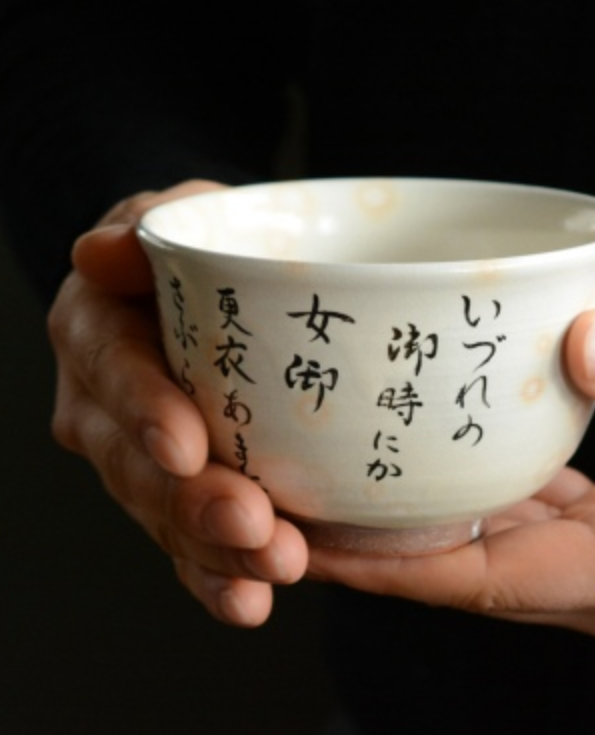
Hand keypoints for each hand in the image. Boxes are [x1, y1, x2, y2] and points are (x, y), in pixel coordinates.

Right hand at [49, 180, 307, 625]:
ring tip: (272, 568)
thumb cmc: (199, 251)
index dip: (144, 410)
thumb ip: (145, 231)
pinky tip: (248, 600)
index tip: (186, 446)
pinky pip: (185, 545)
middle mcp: (103, 404)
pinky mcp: (173, 495)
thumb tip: (101, 251)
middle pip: (136, 464)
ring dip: (215, 551)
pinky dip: (215, 577)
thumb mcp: (182, 219)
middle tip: (253, 526)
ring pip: (163, 516)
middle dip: (193, 501)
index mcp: (98, 332)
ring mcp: (135, 459)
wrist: (207, 294)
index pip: (113, 371)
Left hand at [310, 310, 594, 651]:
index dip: (393, 570)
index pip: (485, 583)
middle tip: (313, 506)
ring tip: (366, 483)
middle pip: (476, 573)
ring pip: (505, 550)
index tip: (315, 546)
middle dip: (391, 550)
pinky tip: (464, 461)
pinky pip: (542, 524)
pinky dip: (492, 500)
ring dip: (435, 525)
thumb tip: (585, 343)